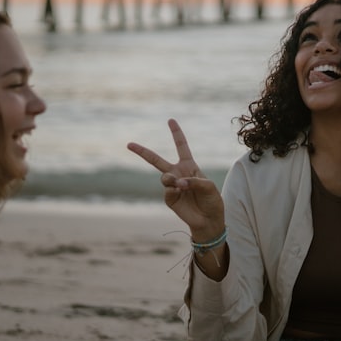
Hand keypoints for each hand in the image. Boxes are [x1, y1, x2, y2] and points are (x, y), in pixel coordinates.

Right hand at [127, 118, 224, 238]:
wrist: (209, 220)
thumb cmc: (212, 200)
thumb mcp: (209, 186)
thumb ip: (194, 181)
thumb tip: (176, 182)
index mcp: (189, 166)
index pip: (181, 146)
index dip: (176, 133)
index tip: (170, 120)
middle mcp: (178, 173)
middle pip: (156, 160)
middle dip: (142, 152)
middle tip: (129, 144)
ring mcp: (172, 186)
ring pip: (164, 177)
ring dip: (170, 179)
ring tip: (179, 185)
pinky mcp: (169, 199)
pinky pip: (167, 191)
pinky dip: (174, 191)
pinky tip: (180, 193)